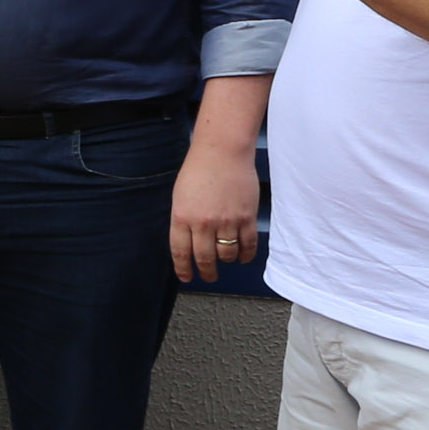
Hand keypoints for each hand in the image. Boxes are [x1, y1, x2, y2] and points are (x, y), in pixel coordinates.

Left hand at [169, 142, 260, 282]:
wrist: (223, 152)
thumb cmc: (199, 171)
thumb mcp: (180, 197)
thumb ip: (183, 221)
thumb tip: (188, 244)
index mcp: (182, 217)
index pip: (180, 252)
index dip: (184, 269)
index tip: (187, 277)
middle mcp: (203, 223)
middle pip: (205, 259)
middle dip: (207, 272)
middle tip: (209, 276)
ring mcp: (226, 221)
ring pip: (227, 255)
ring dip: (227, 261)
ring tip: (226, 260)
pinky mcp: (246, 217)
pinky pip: (248, 245)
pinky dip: (246, 255)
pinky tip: (243, 256)